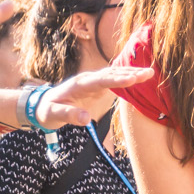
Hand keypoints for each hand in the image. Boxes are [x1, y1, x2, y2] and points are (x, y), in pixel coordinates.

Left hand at [37, 64, 153, 128]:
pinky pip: (114, 80)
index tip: (132, 79)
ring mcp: (94, 82)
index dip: (117, 79)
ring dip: (131, 73)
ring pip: (115, 75)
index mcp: (79, 84)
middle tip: (149, 73)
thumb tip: (86, 120)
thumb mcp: (53, 114)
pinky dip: (127, 78)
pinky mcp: (97, 87)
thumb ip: (69, 115)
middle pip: (112, 74)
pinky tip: (139, 77)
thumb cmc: (47, 110)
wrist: (43, 105)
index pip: (101, 80)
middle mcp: (88, 80)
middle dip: (130, 73)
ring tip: (149, 73)